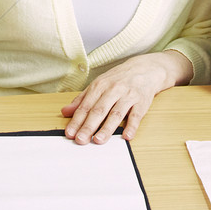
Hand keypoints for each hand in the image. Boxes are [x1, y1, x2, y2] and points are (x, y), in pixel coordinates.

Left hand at [61, 52, 189, 144]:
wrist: (145, 68)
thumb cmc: (119, 79)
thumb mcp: (99, 84)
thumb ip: (82, 99)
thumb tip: (65, 112)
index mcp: (100, 86)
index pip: (86, 106)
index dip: (77, 120)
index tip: (70, 133)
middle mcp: (113, 90)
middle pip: (99, 110)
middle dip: (88, 126)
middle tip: (80, 140)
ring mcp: (128, 96)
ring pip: (116, 113)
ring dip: (107, 128)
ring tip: (98, 140)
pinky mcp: (142, 102)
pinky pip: (137, 115)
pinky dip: (132, 126)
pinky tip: (127, 136)